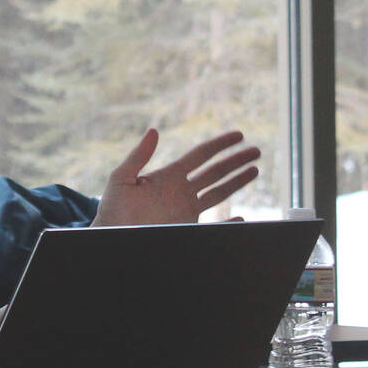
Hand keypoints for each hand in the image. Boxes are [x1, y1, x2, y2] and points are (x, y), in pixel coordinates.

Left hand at [93, 128, 260, 226]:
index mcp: (169, 175)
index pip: (200, 155)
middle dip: (236, 161)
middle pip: (215, 172)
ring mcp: (186, 209)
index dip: (220, 145)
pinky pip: (214, 224)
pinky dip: (229, 222)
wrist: (112, 236)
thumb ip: (138, 156)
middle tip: (256, 151)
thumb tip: (154, 131)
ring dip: (237, 182)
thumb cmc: (112, 209)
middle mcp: (182, 190)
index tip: (239, 135)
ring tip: (255, 170)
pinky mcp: (187, 227)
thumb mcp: (121, 178)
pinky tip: (242, 217)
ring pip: (219, 192)